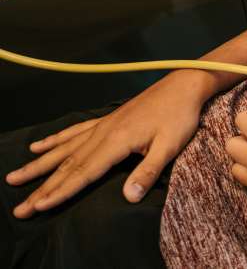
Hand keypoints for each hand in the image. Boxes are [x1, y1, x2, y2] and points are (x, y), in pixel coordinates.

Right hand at [6, 70, 209, 217]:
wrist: (183, 85)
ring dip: (39, 165)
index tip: (38, 206)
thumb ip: (148, 172)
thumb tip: (129, 198)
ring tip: (14, 177)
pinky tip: (38, 146)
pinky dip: (55, 139)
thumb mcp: (170, 146)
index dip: (60, 191)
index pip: (83, 173)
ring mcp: (102, 124)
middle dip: (41, 187)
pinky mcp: (107, 119)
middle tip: (19, 207)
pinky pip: (74, 131)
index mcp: (117, 141)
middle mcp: (103, 132)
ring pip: (64, 148)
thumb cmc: (180, 116)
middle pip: (67, 165)